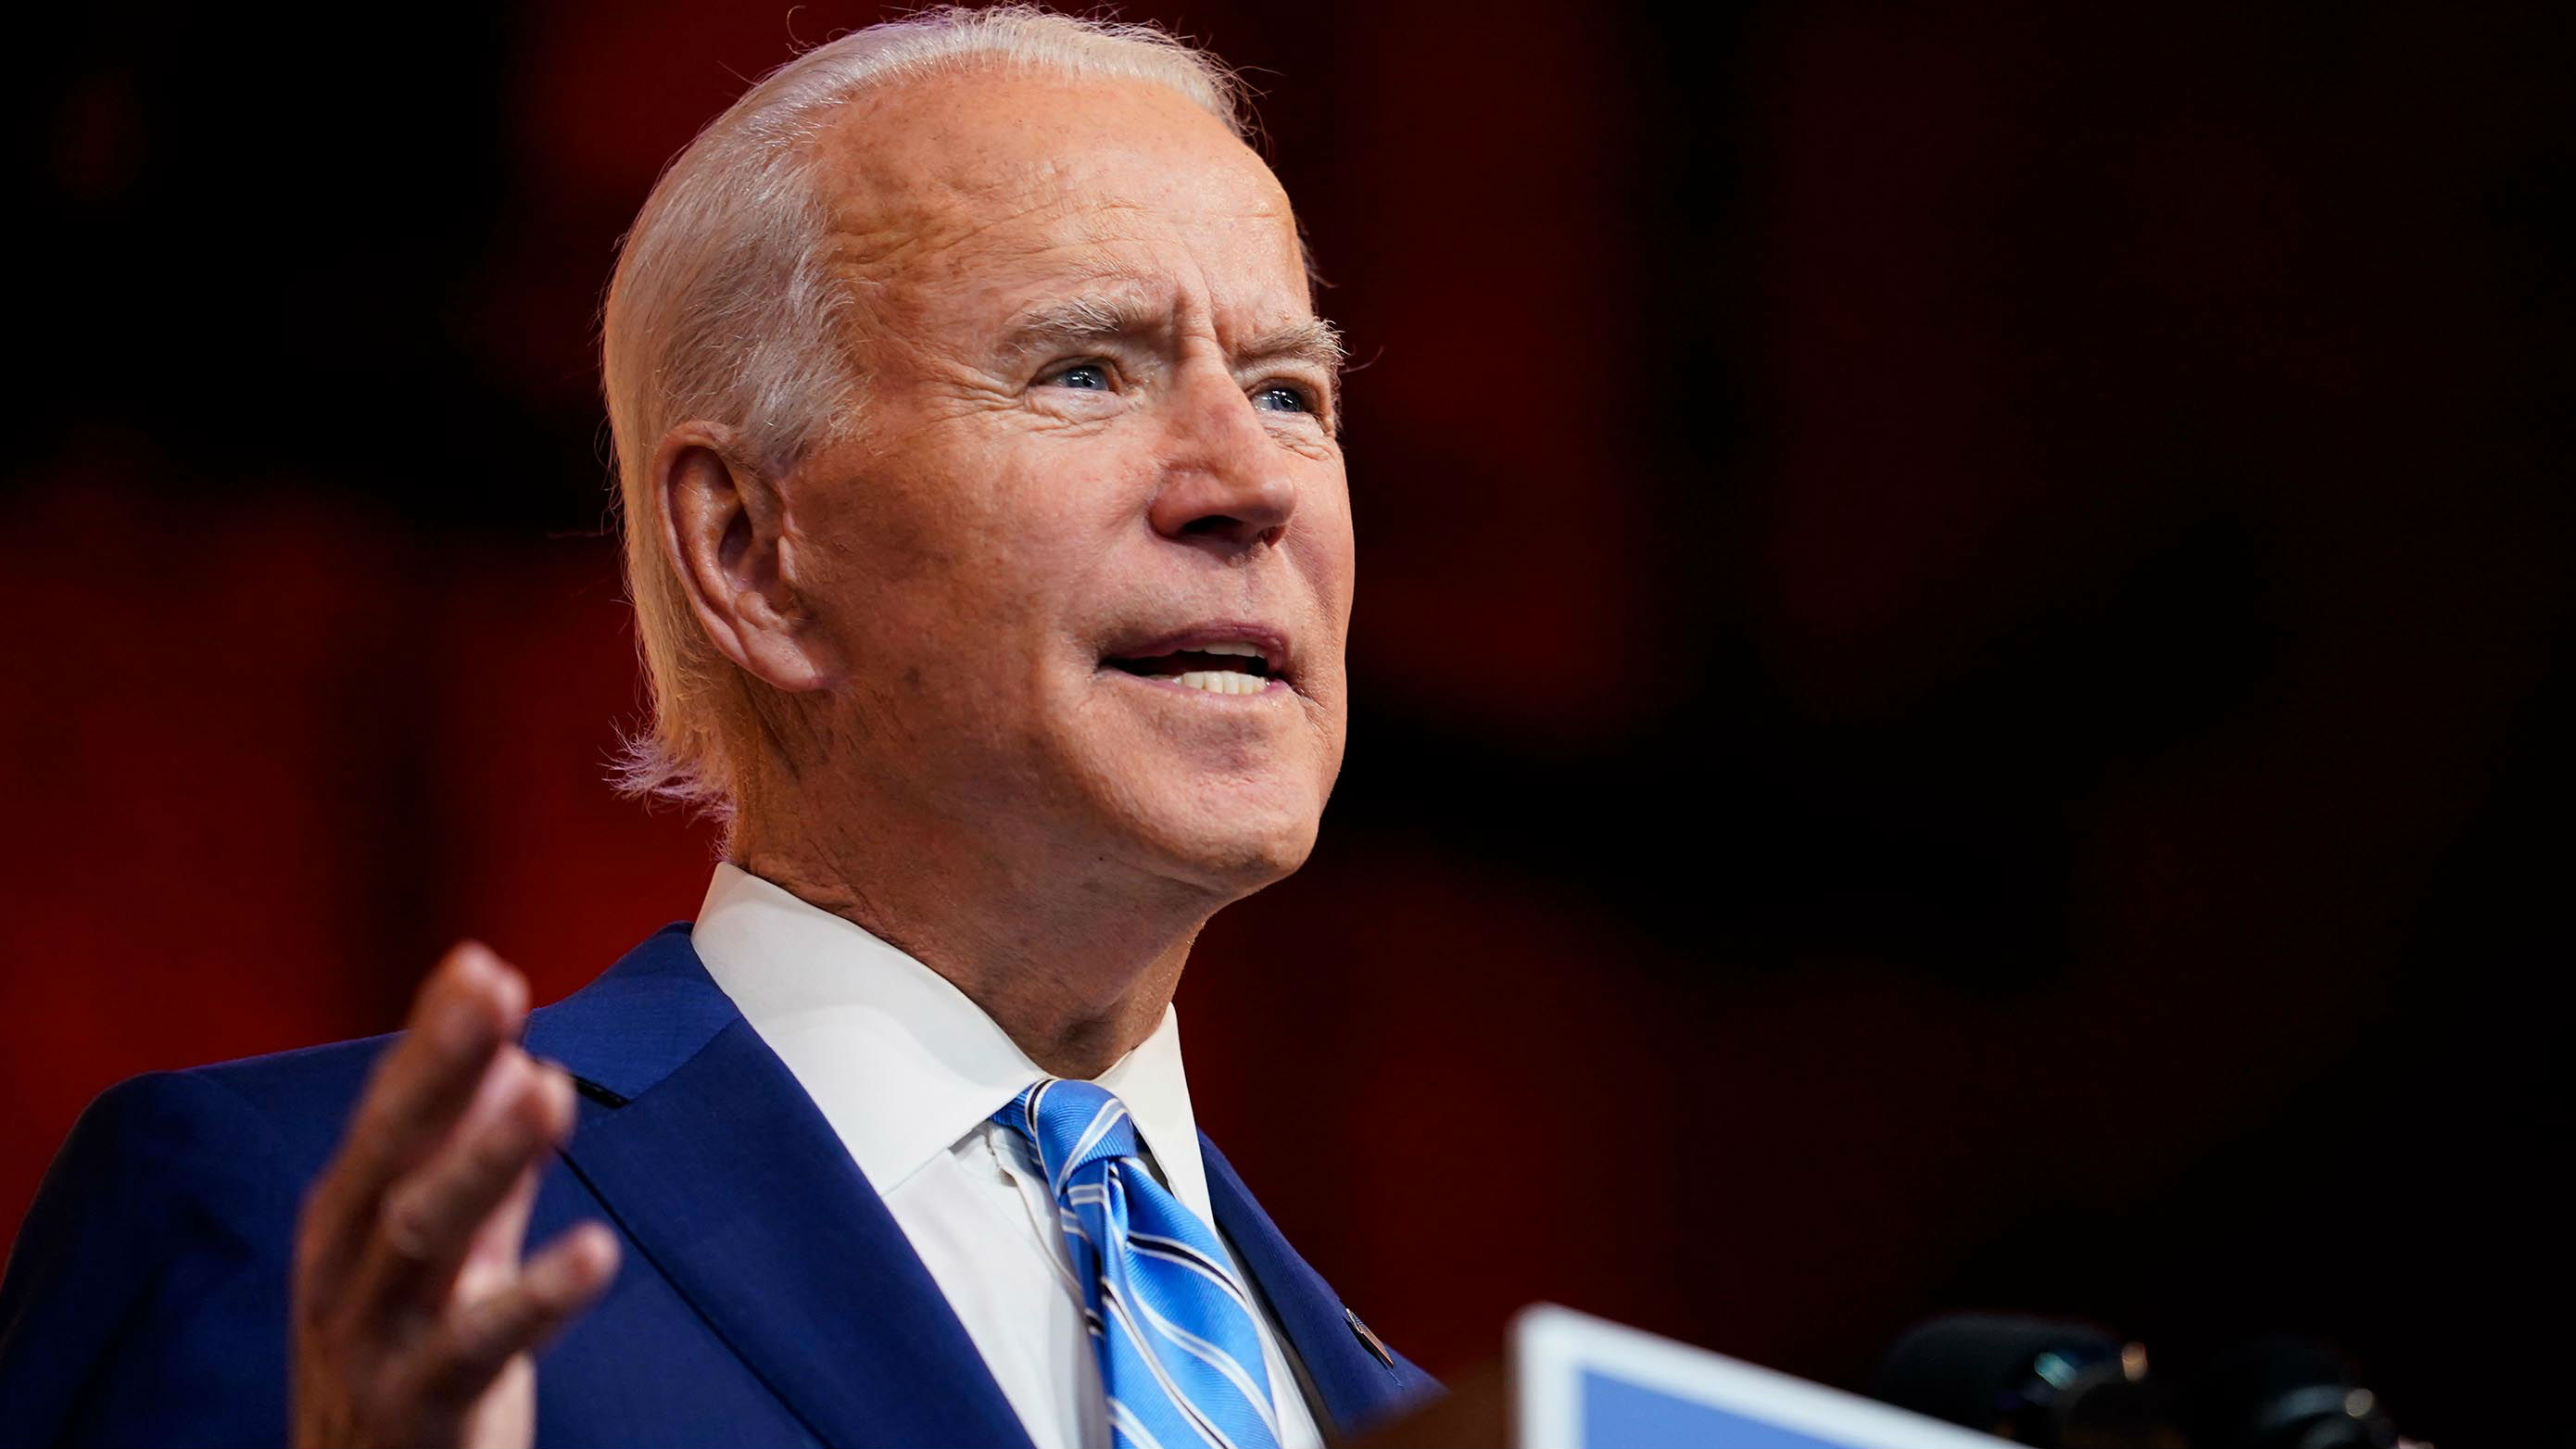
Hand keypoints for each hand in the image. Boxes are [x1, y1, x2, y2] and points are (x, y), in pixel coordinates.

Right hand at [291, 942, 619, 1447]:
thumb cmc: (406, 1373)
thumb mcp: (442, 1261)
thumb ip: (476, 1167)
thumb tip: (518, 1057)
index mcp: (347, 1223)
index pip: (388, 1114)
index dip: (430, 1040)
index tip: (480, 961)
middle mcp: (343, 1272)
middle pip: (388, 1157)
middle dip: (438, 1071)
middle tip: (499, 991)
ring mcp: (372, 1342)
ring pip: (419, 1238)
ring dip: (484, 1159)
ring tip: (549, 1090)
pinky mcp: (416, 1410)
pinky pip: (474, 1348)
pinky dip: (534, 1297)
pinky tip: (597, 1251)